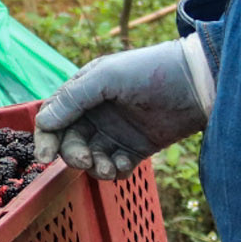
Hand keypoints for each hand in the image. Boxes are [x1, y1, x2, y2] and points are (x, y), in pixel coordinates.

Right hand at [33, 35, 213, 180]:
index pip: (54, 117)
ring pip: (91, 158)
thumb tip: (43, 122)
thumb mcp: (107, 77)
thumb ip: (73, 98)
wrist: (197, 84)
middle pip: (70, 142)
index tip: (45, 157)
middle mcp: (96, 112)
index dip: (46, 138)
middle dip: (73, 154)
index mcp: (85, 90)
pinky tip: (123, 165)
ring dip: (94, 167)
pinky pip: (115, 167)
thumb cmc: (150, 71)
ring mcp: (116, 132)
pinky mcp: (136, 149)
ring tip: (109, 167)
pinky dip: (114, 170)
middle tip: (86, 160)